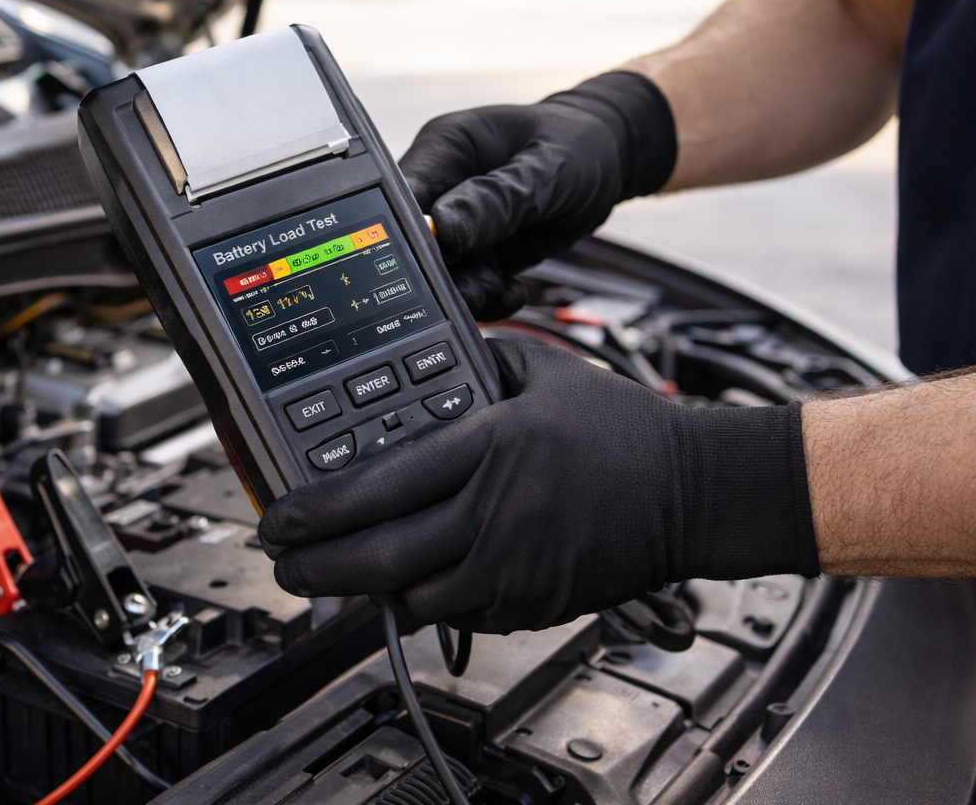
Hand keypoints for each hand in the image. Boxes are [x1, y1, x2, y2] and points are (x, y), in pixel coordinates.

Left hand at [260, 339, 817, 632]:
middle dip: (317, 567)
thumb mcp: (544, 369)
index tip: (280, 515)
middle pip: (381, 556)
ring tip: (332, 578)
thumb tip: (421, 360)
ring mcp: (515, 566)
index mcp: (491, 446)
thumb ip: (477, 358)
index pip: (380, 487)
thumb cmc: (624, 429)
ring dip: (365, 593)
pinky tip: (403, 587)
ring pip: (412, 598)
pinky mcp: (534, 604)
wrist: (695, 490)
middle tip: (284, 564)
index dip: (318, 509)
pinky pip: (458, 617)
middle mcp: (496, 512)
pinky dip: (424, 605)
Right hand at [398, 72, 675, 319]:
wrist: (608, 162)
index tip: (444, 255)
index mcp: (443, 150)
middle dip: (441, 271)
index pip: (402, 196)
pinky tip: (511, 291)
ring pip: (438, 274)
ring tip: (498, 286)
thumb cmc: (576, 146)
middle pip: (413, 242)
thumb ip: (497, 199)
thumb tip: (444, 227)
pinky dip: (486, 301)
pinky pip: (467, 288)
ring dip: (465, 291)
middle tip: (478, 279)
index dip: (412, 232)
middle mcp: (442, 188)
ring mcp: (458, 225)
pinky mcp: (478, 253)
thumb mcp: (545, 168)